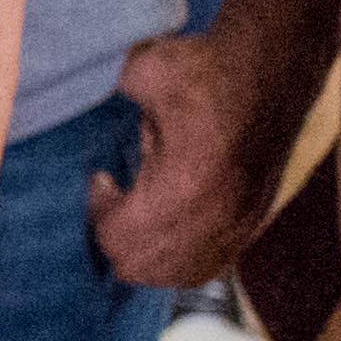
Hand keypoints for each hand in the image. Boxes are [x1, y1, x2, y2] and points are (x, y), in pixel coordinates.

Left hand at [86, 24, 300, 291]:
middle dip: (114, 238)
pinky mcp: (251, 224)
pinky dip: (176, 258)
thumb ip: (98, 93)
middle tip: (112, 202)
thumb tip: (65, 95)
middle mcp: (215, 217)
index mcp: (185, 183)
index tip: (101, 180)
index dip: (98, 213)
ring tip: (136, 213)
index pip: (117, 239)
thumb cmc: (208, 67)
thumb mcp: (144, 71)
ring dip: (144, 253)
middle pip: (139, 268)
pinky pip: (204, 269)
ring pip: (172, 275)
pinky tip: (166, 222)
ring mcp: (238, 225)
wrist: (274, 65)